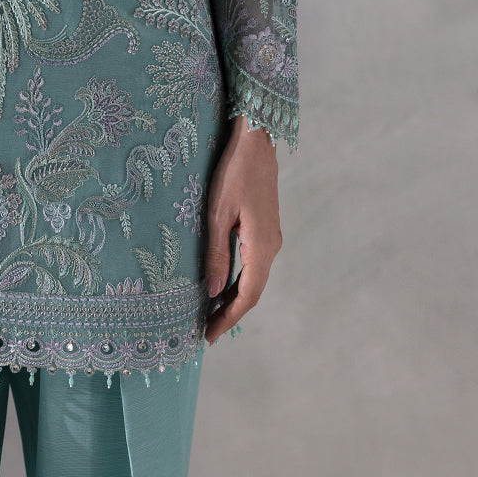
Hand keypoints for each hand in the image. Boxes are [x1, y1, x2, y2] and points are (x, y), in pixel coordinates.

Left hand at [203, 115, 282, 344]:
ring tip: (210, 313)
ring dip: (234, 297)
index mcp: (261, 246)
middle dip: (230, 313)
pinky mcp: (266, 228)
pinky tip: (222, 283)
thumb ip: (216, 253)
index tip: (209, 336)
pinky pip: (254, 264)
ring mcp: (271, 237)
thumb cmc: (233, 172)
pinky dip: (239, 280)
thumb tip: (211, 292)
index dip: (228, 319)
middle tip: (205, 332)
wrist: (255, 140)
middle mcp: (271, 246)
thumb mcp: (217, 213)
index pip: (246, 295)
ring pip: (254, 278)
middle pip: (252, 291)